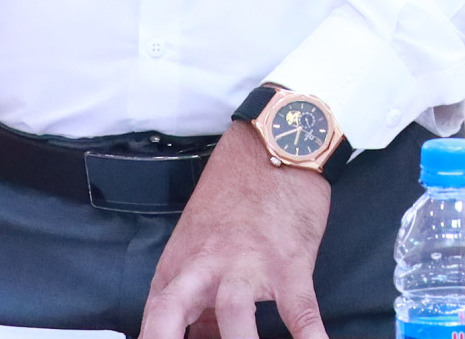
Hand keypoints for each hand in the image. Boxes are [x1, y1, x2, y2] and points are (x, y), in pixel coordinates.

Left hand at [139, 125, 334, 338]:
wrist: (275, 146)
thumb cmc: (236, 190)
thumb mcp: (199, 238)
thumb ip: (194, 290)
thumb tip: (198, 334)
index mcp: (181, 263)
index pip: (155, 316)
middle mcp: (206, 266)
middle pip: (171, 312)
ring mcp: (249, 265)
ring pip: (234, 313)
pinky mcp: (291, 261)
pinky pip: (300, 308)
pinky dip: (309, 335)